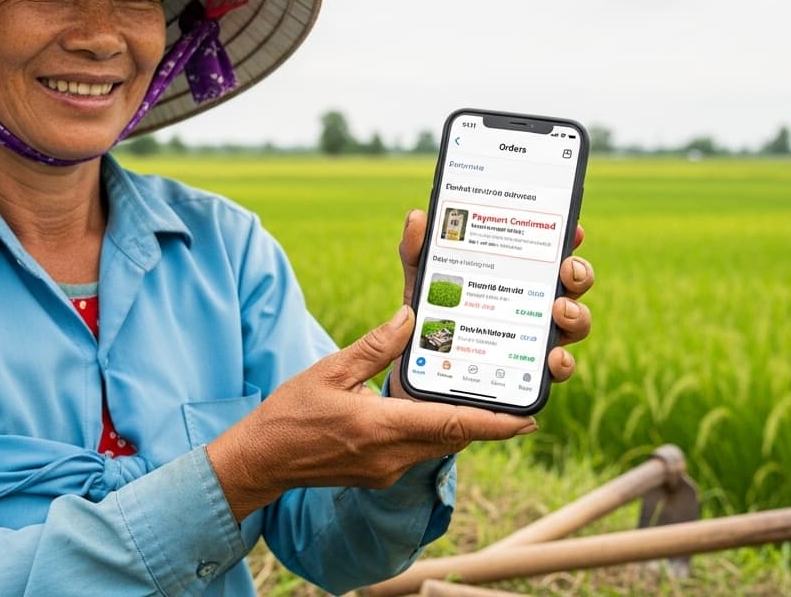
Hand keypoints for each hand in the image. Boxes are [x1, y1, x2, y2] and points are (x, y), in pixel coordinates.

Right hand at [205, 306, 536, 522]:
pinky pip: (418, 450)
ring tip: (481, 395)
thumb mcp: (330, 371)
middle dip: (486, 420)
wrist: (261, 460)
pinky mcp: (378, 472)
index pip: (451, 426)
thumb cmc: (290, 414)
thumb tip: (411, 318)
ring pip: (438, 445)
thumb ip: (374, 346)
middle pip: (453, 437)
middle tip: (514, 395)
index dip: (494, 424)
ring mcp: (385, 469)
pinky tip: (434, 409)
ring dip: (460, 425)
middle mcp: (390, 455)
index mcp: (380, 428)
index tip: (529, 419)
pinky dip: (433, 431)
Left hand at [395, 209, 594, 392]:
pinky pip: (558, 368)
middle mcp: (533, 302)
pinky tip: (554, 359)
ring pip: (574, 322)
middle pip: (571, 283)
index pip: (548, 251)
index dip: (567, 238)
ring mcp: (535, 337)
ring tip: (558, 310)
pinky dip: (562, 363)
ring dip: (576, 314)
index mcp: (513, 274)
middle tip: (566, 269)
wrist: (418, 369)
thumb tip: (417, 217)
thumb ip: (418, 252)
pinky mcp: (530, 371)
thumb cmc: (429, 315)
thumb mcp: (422, 282)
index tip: (572, 228)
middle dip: (579, 272)